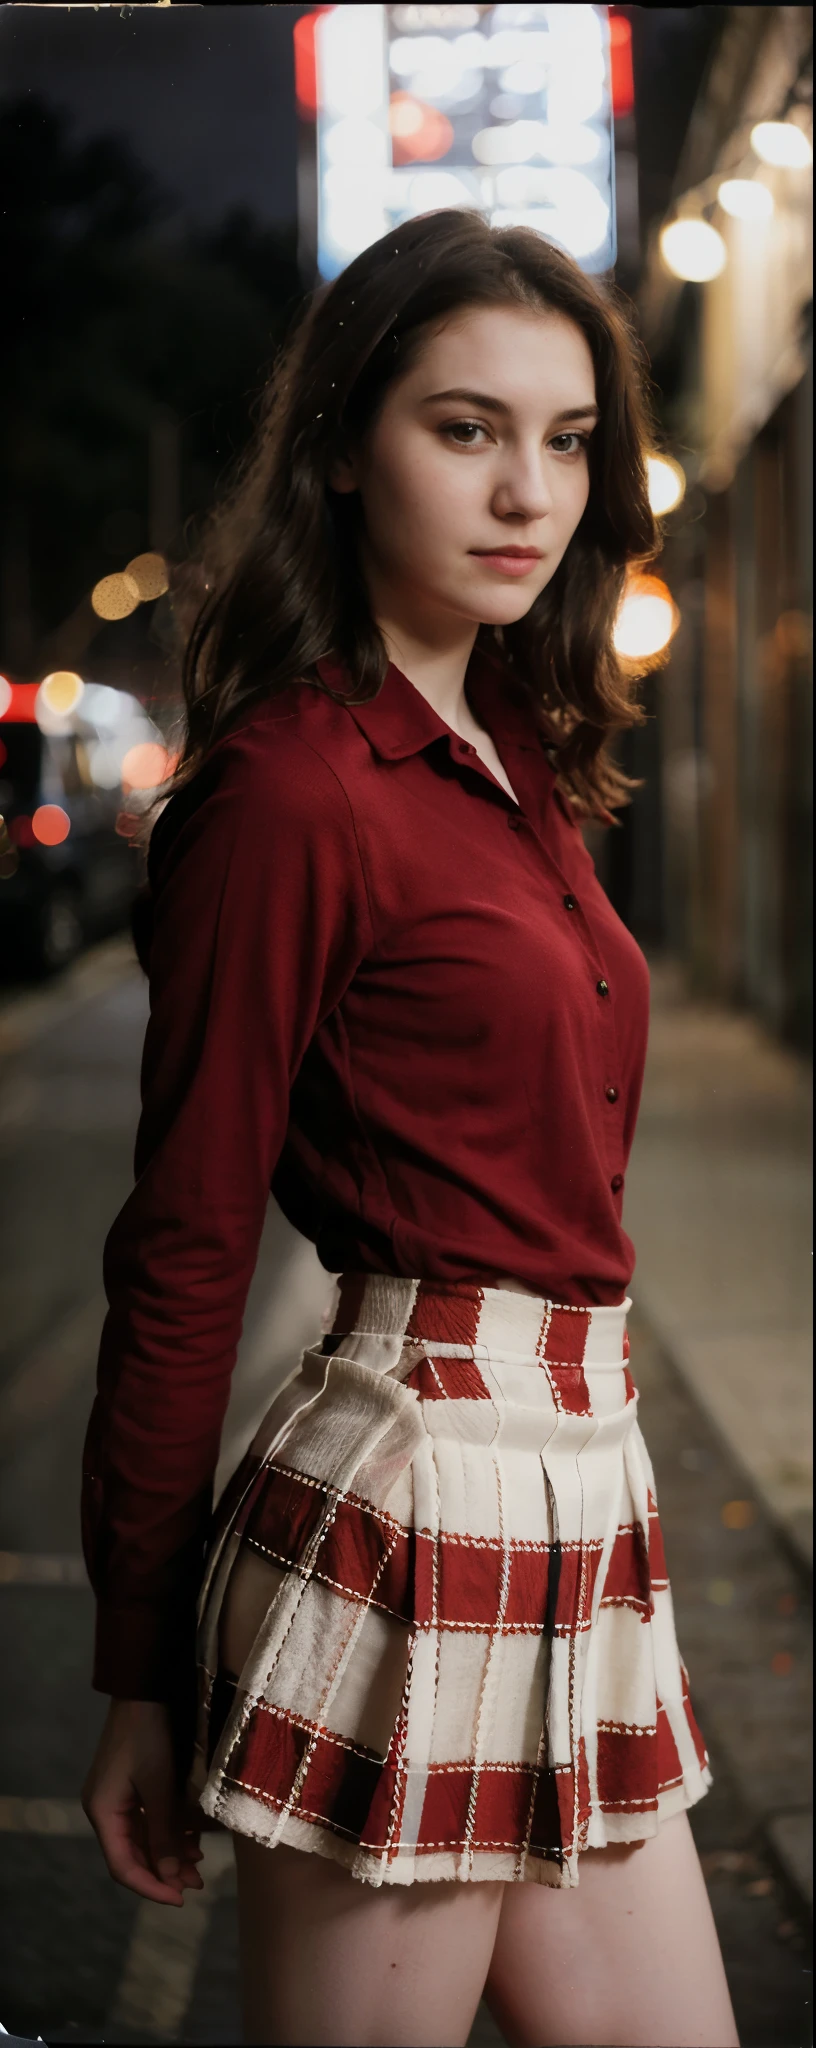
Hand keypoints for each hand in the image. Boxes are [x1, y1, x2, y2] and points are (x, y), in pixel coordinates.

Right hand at [82, 1697, 204, 1905]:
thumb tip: (169, 1877)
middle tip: (197, 1884)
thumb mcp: (159, 1786)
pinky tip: (193, 1842)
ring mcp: (118, 1799)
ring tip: (199, 1867)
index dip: (150, 1887)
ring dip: (170, 1854)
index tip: (179, 1900)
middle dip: (164, 1872)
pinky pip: (149, 1822)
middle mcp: (106, 1810)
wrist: (146, 1690)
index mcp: (103, 1812)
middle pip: (133, 1856)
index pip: (123, 1866)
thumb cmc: (150, 1736)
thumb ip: (163, 1833)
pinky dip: (169, 1833)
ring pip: (143, 1840)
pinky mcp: (132, 1788)